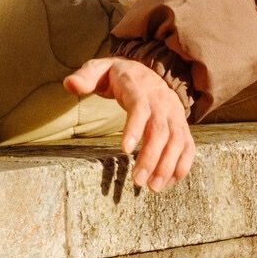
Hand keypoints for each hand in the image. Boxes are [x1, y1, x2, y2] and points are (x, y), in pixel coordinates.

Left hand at [63, 57, 194, 191]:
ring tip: (153, 188)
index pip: (140, 107)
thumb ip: (85, 76)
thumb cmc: (118, 75)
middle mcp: (160, 100)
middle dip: (151, 157)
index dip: (134, 128)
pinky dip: (182, 164)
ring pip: (177, 139)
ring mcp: (173, 113)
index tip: (124, 150)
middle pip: (161, 129)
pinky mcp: (181, 124)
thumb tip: (69, 84)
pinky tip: (169, 182)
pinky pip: (188, 144)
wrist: (146, 70)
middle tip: (138, 181)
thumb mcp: (100, 69)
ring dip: (168, 165)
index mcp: (138, 87)